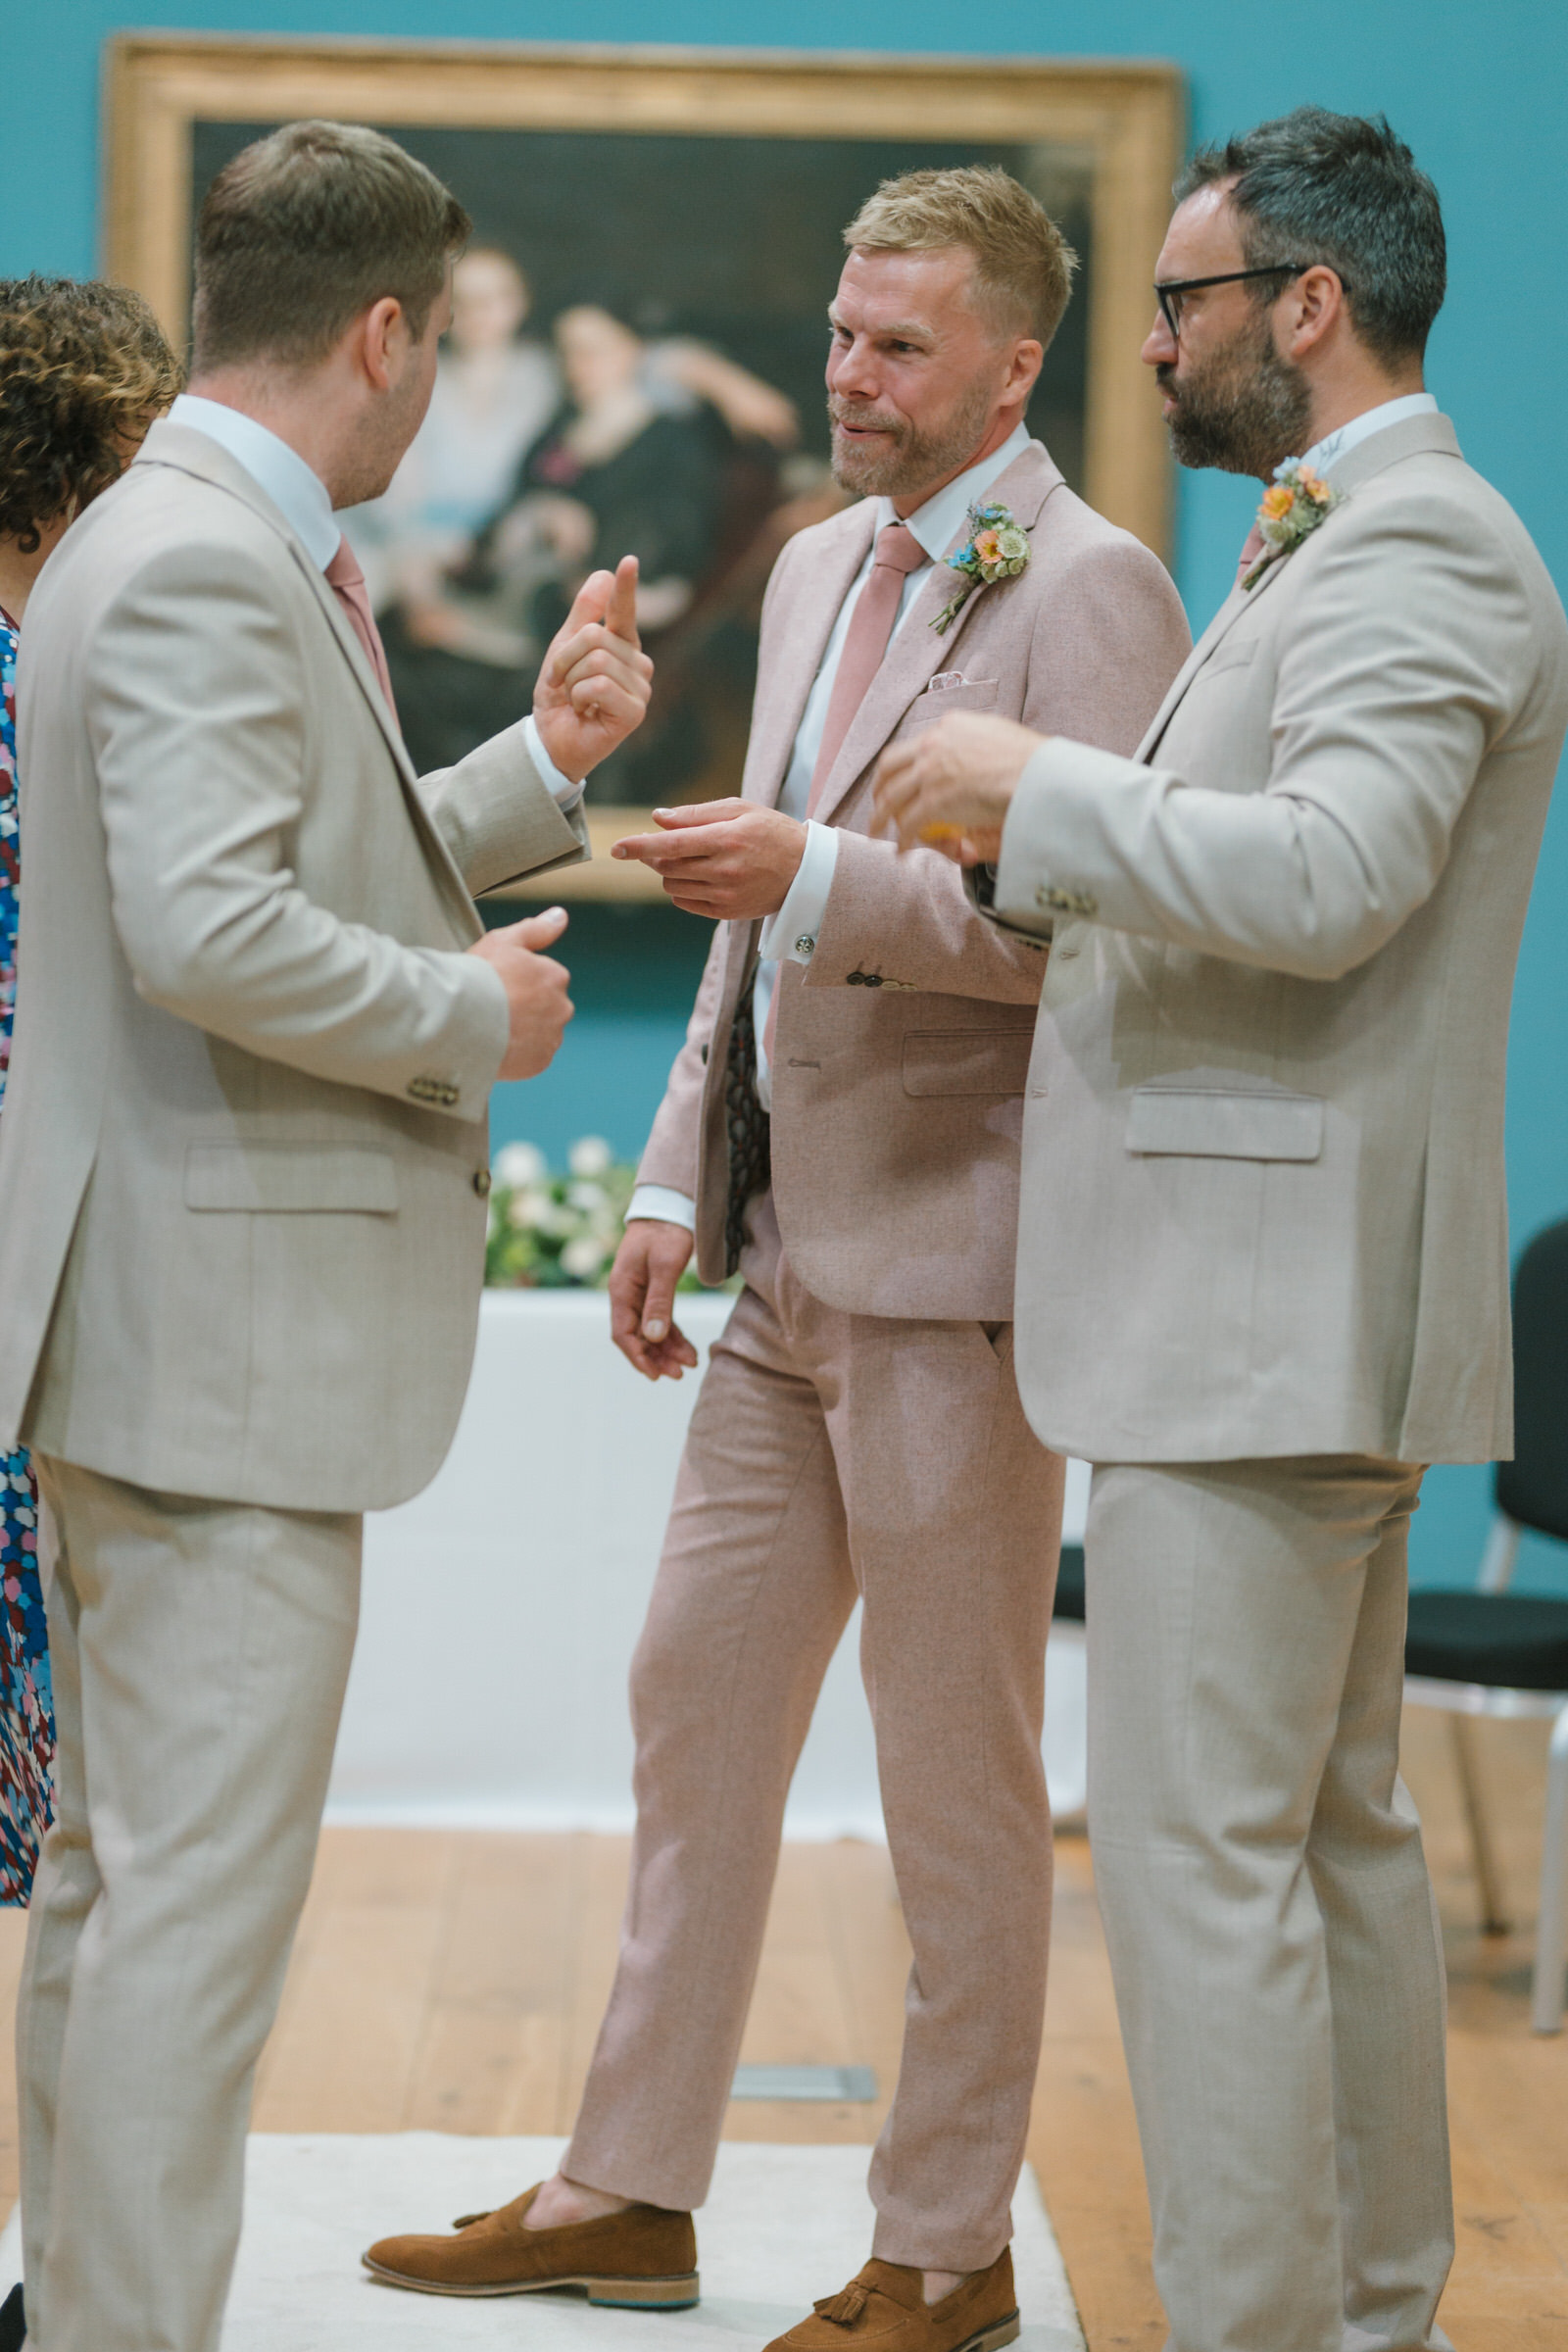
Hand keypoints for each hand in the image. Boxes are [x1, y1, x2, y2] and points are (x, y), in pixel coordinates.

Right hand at [467, 906, 573, 1079]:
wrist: (463, 1021)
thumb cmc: (480, 976)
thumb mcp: (503, 941)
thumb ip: (536, 929)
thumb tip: (561, 915)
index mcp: (555, 976)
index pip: (544, 980)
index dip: (517, 983)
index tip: (496, 986)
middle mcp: (562, 1007)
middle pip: (545, 1008)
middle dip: (526, 1009)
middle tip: (493, 1009)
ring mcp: (552, 1036)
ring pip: (541, 1033)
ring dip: (523, 1032)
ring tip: (492, 1030)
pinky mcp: (541, 1062)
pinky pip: (533, 1057)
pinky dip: (519, 1054)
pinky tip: (497, 1046)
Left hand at [532, 555, 653, 782]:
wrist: (551, 740)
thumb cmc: (561, 696)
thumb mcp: (563, 649)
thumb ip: (582, 614)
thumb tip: (603, 575)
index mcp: (621, 645)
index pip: (624, 610)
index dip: (625, 587)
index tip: (628, 561)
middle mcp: (637, 664)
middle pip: (595, 636)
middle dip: (565, 659)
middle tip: (563, 684)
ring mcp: (640, 688)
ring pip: (596, 660)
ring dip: (571, 681)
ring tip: (575, 700)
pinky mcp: (635, 711)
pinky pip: (599, 685)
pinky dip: (580, 697)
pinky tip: (585, 712)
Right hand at [609, 1220, 699, 1380]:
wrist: (670, 1206)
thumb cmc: (666, 1232)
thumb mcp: (665, 1266)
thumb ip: (659, 1301)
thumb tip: (653, 1337)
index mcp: (621, 1290)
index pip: (623, 1333)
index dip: (638, 1356)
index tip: (656, 1374)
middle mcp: (626, 1295)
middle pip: (636, 1337)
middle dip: (656, 1357)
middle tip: (678, 1374)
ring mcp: (639, 1294)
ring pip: (650, 1332)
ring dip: (666, 1350)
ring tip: (688, 1365)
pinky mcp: (654, 1291)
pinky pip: (660, 1321)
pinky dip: (673, 1336)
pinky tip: (688, 1349)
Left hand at [610, 799, 806, 918]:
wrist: (806, 871)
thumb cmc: (770, 832)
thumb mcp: (740, 810)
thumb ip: (696, 813)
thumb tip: (657, 817)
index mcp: (726, 839)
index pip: (672, 843)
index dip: (640, 846)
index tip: (616, 847)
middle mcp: (724, 870)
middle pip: (667, 866)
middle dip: (653, 855)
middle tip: (655, 844)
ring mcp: (725, 895)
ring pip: (673, 885)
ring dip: (668, 871)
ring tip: (686, 858)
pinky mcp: (726, 912)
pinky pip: (685, 902)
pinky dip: (681, 888)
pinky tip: (697, 876)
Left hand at [872, 713, 1045, 864]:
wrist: (1036, 773)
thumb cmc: (1030, 758)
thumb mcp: (998, 733)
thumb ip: (979, 738)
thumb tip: (977, 743)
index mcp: (948, 727)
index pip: (915, 745)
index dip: (904, 765)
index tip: (902, 778)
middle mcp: (933, 745)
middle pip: (890, 766)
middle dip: (880, 787)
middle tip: (879, 802)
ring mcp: (931, 772)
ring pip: (892, 797)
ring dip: (881, 817)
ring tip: (877, 831)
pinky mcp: (935, 800)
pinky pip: (910, 823)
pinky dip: (902, 839)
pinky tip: (902, 850)